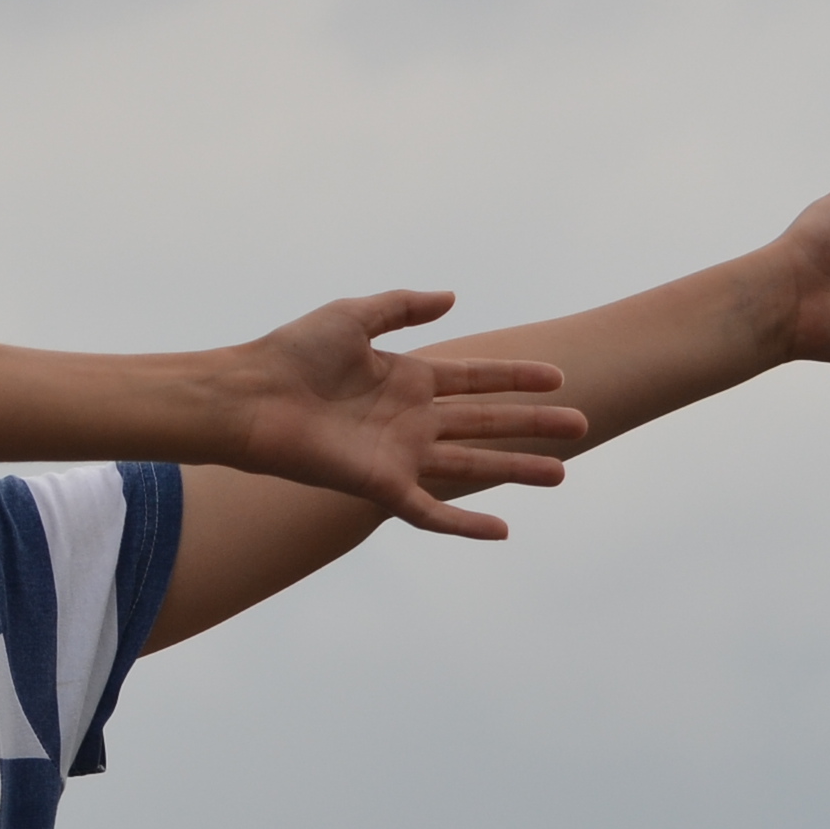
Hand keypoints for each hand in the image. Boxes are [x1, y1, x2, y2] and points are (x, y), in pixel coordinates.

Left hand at [236, 291, 587, 540]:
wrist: (249, 396)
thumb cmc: (290, 354)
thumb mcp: (353, 317)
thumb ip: (401, 307)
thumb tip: (451, 298)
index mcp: (406, 378)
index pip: (475, 378)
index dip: (516, 377)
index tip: (558, 377)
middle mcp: (409, 419)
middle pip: (486, 423)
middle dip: (532, 425)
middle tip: (581, 426)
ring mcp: (398, 454)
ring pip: (471, 466)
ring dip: (515, 470)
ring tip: (562, 474)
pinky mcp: (379, 484)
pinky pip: (430, 510)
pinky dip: (463, 523)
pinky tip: (502, 530)